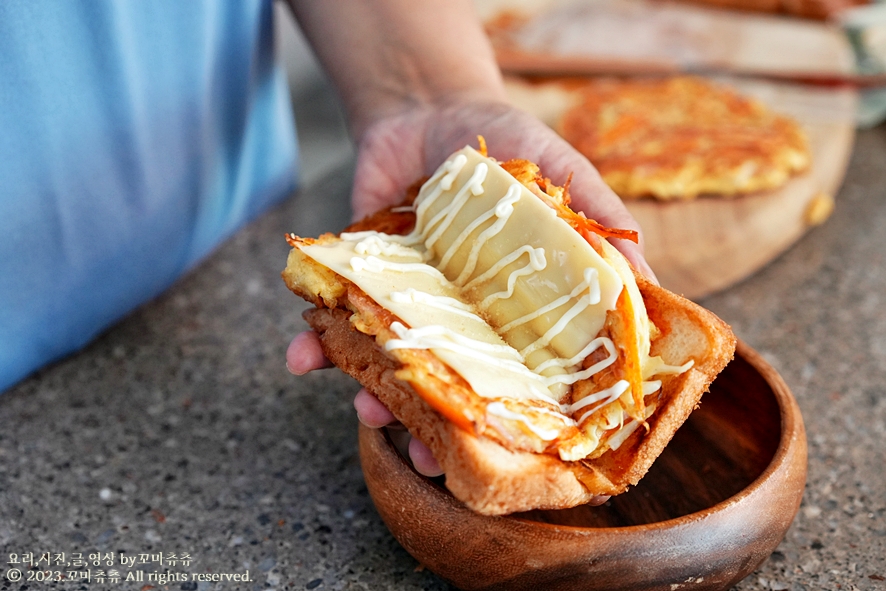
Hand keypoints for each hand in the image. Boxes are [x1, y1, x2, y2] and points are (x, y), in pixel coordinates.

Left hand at [288, 98, 652, 487]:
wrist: (424, 109)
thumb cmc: (505, 143)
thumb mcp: (561, 172)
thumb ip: (600, 220)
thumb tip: (649, 280)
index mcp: (516, 310)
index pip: (524, 377)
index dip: (521, 419)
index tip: (519, 457)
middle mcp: (465, 321)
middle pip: (458, 389)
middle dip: (443, 430)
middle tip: (435, 460)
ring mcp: (412, 308)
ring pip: (396, 372)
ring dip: (377, 401)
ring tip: (370, 413)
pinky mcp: (362, 289)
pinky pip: (335, 327)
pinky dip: (313, 346)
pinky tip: (303, 357)